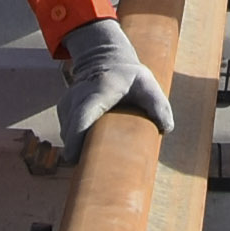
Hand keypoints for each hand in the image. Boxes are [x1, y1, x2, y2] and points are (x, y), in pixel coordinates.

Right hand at [57, 17, 176, 151]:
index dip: (75, 138)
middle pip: (70, 131)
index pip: (81, 117)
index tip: (75, 158)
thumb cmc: (129, 76)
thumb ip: (158, 104)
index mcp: (98, 91)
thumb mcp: (148, 84)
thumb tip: (166, 129)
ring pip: (67, 134)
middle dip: (76, 152)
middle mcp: (77, 97)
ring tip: (97, 158)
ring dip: (78, 147)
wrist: (105, 59)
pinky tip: (91, 145)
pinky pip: (67, 132)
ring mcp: (67, 103)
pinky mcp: (63, 110)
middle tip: (93, 172)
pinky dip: (76, 141)